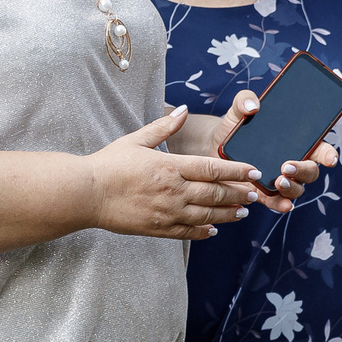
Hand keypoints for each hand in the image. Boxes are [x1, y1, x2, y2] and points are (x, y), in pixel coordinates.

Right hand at [85, 106, 272, 240]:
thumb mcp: (136, 140)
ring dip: (227, 214)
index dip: (236, 170)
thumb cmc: (109, 164)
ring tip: (242, 212)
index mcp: (170, 166)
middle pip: (215, 193)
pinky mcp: (158, 229)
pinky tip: (213, 230)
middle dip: (238, 193)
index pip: (212, 168)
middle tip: (255, 194)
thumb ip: (163, 127)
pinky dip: (203, 232)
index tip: (252, 172)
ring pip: (206, 215)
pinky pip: (187, 232)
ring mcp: (167, 212)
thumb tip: (183, 110)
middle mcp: (173, 191)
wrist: (86, 194)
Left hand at [178, 89, 339, 209]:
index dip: (328, 154)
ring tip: (280, 181)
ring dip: (292, 188)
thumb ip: (244, 100)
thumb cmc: (235, 126)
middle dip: (303, 170)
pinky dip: (281, 205)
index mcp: (296, 142)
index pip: (319, 148)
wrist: (214, 145)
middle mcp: (293, 162)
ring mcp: (281, 180)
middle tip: (287, 166)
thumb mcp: (237, 110)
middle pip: (310, 171)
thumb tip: (252, 105)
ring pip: (297, 189)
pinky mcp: (264, 194)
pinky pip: (278, 203)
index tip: (330, 158)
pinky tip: (282, 205)